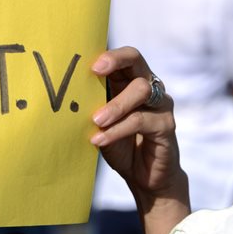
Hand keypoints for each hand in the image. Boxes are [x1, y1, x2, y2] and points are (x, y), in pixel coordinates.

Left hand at [89, 47, 187, 213]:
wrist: (144, 178)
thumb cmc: (121, 145)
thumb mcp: (102, 123)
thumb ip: (93, 106)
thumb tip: (66, 95)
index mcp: (131, 81)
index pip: (125, 56)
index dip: (110, 55)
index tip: (91, 64)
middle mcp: (150, 87)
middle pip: (136, 60)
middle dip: (115, 62)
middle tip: (95, 72)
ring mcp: (161, 104)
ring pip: (141, 90)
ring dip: (115, 105)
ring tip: (96, 120)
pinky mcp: (167, 125)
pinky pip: (140, 120)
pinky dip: (117, 130)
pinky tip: (100, 139)